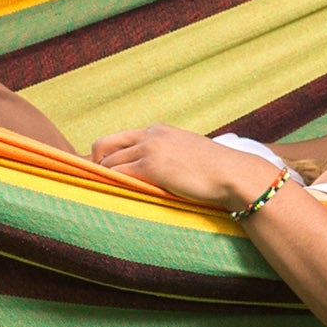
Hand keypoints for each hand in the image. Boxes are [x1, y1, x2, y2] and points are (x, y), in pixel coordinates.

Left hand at [88, 124, 291, 214]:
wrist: (232, 173)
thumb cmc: (215, 170)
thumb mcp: (186, 154)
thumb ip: (165, 157)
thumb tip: (153, 174)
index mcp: (157, 130)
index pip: (117, 138)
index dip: (104, 155)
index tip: (99, 171)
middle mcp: (150, 135)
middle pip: (104, 145)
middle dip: (95, 164)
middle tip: (94, 183)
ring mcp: (150, 149)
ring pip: (109, 163)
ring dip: (103, 179)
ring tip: (101, 194)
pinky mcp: (152, 167)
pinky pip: (119, 175)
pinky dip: (111, 184)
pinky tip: (112, 196)